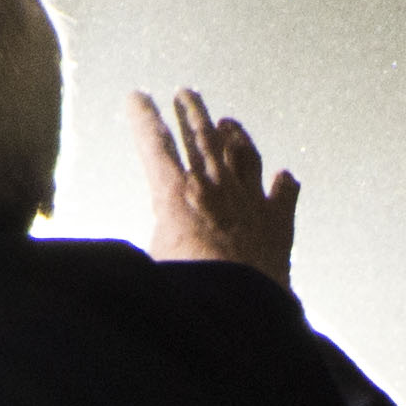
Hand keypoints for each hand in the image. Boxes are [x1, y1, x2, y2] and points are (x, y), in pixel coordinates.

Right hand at [127, 87, 299, 282]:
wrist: (240, 313)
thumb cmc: (187, 295)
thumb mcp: (149, 266)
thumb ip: (143, 246)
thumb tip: (121, 256)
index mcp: (175, 195)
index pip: (154, 145)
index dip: (143, 118)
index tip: (137, 96)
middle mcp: (215, 188)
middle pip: (203, 138)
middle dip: (192, 112)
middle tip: (188, 92)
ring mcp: (251, 203)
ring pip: (243, 154)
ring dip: (235, 134)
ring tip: (229, 122)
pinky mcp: (278, 224)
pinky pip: (284, 194)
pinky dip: (284, 183)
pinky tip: (285, 176)